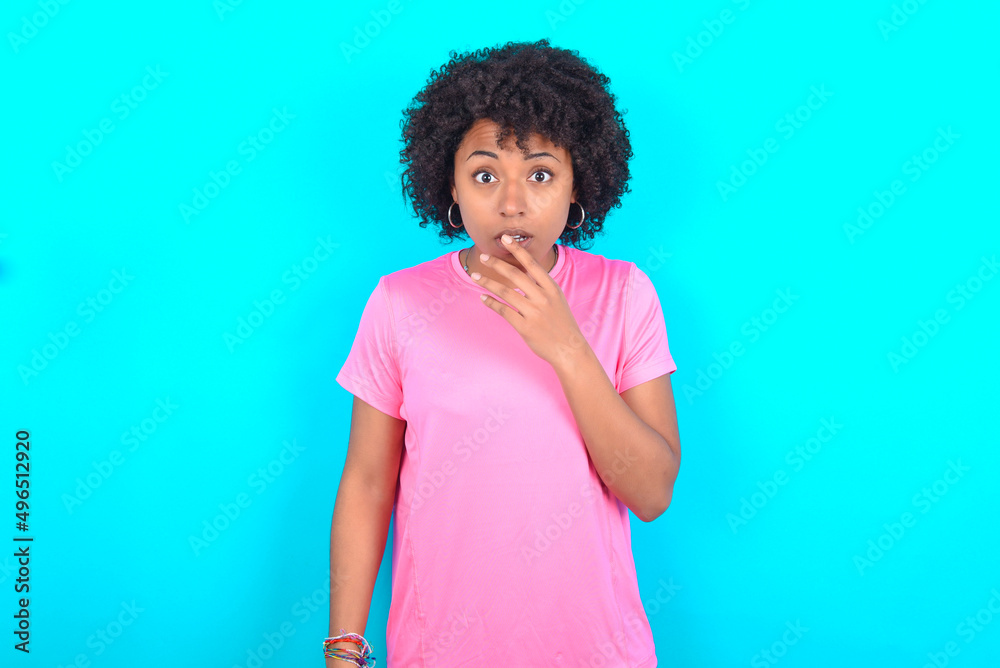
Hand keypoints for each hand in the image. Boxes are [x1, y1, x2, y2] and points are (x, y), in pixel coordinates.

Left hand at [471, 234, 590, 369]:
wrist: (569, 348)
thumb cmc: (561, 322)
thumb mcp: (557, 298)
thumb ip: (542, 285)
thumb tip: (523, 269)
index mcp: (551, 287)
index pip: (532, 263)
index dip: (517, 250)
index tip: (505, 238)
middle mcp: (542, 297)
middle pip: (515, 275)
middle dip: (497, 264)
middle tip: (483, 256)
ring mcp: (533, 312)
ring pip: (505, 292)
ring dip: (488, 283)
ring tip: (476, 276)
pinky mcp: (524, 327)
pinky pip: (503, 311)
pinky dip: (491, 303)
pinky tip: (483, 298)